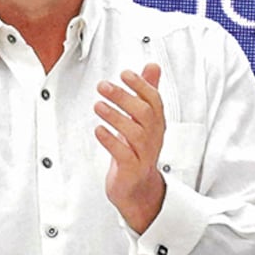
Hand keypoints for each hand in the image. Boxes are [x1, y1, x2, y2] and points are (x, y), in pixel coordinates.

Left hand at [94, 63, 166, 233]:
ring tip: (97, 105)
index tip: (124, 74)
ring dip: (115, 117)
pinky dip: (110, 141)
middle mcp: (153, 137)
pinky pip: (123, 154)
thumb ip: (147, 92)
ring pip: (135, 133)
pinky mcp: (132, 169)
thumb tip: (153, 66)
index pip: (154, 100)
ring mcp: (143, 154)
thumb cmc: (137, 150)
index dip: (141, 86)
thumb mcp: (143, 120)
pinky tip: (98, 130)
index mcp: (156, 123)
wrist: (137, 188)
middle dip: (124, 97)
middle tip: (103, 86)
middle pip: (144, 114)